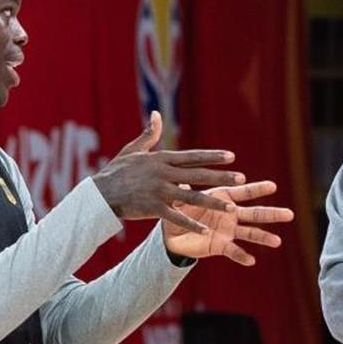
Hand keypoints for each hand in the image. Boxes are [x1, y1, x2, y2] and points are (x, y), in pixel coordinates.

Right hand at [92, 111, 245, 233]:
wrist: (100, 194)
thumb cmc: (117, 171)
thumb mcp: (133, 150)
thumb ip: (149, 134)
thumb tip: (156, 114)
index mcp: (161, 159)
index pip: (192, 156)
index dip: (212, 156)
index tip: (231, 156)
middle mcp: (163, 174)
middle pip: (198, 175)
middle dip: (221, 177)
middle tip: (242, 178)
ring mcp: (159, 192)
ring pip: (192, 197)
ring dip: (213, 201)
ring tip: (231, 206)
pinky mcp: (153, 208)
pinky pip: (176, 217)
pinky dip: (191, 223)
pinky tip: (206, 229)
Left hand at [162, 181, 293, 265]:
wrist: (172, 233)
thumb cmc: (179, 209)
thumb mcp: (181, 197)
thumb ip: (185, 189)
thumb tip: (180, 176)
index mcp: (223, 198)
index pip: (244, 192)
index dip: (257, 189)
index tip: (273, 186)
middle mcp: (231, 214)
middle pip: (255, 213)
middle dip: (272, 214)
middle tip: (290, 214)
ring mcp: (228, 230)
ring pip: (250, 233)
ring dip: (263, 237)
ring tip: (278, 242)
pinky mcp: (221, 245)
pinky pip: (233, 251)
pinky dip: (241, 256)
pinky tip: (251, 261)